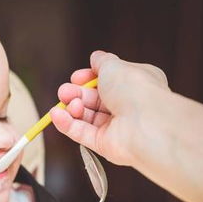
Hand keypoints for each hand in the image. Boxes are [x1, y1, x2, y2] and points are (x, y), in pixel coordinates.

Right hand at [50, 50, 170, 165]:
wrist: (146, 123)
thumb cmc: (136, 91)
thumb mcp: (114, 66)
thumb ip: (102, 62)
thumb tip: (96, 57)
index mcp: (133, 85)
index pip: (105, 81)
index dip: (88, 78)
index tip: (77, 77)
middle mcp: (126, 106)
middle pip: (92, 99)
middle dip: (75, 93)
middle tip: (64, 91)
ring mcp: (115, 127)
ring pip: (85, 116)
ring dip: (71, 108)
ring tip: (65, 102)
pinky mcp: (105, 144)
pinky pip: (81, 133)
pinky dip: (66, 124)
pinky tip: (56, 115)